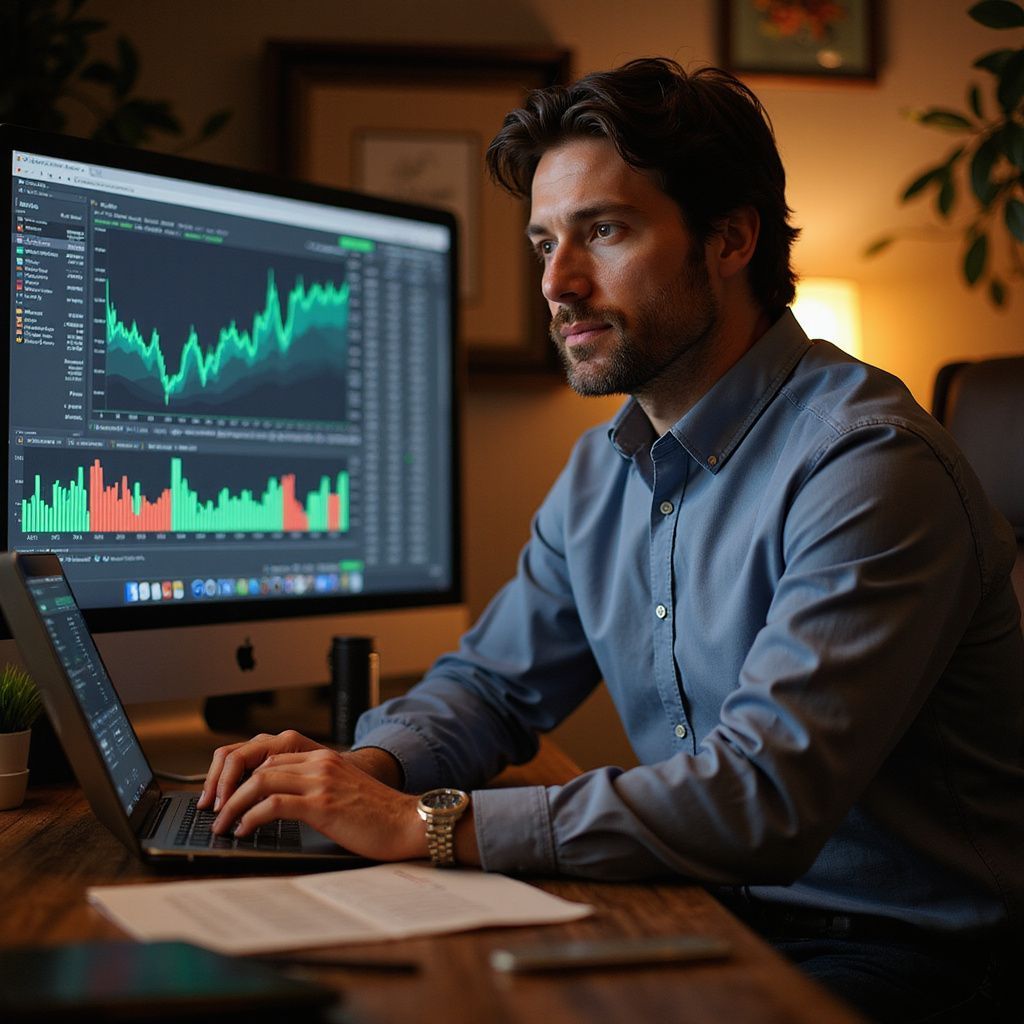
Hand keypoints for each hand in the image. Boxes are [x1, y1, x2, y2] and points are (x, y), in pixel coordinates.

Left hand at [197, 730, 402, 813]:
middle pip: (259, 766)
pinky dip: (251, 817)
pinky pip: (273, 805)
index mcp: (324, 758)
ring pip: (260, 782)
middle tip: (216, 812)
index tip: (227, 798)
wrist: (409, 822)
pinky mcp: (321, 804)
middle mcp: (320, 763)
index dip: (243, 777)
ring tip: (222, 825)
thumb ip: (316, 790)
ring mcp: (320, 781)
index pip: (270, 758)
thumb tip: (280, 806)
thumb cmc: (380, 815)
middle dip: (230, 789)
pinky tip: (243, 831)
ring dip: (233, 805)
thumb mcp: (344, 792)